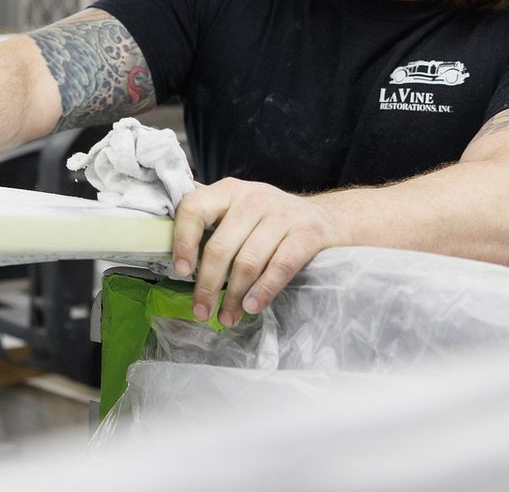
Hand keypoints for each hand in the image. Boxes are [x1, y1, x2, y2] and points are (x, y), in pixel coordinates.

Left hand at [172, 178, 342, 327]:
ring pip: (248, 262)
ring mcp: (282, 214)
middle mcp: (253, 198)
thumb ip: (214, 227)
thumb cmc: (271, 221)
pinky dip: (264, 290)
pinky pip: (280, 266)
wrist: (327, 217)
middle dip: (207, 285)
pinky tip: (252, 307)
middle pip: (220, 246)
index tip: (181, 272)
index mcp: (228, 191)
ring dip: (234, 296)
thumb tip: (181, 268)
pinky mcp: (307, 232)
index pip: (193, 209)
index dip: (183, 242)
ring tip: (227, 317)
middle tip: (201, 312)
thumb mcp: (240, 211)